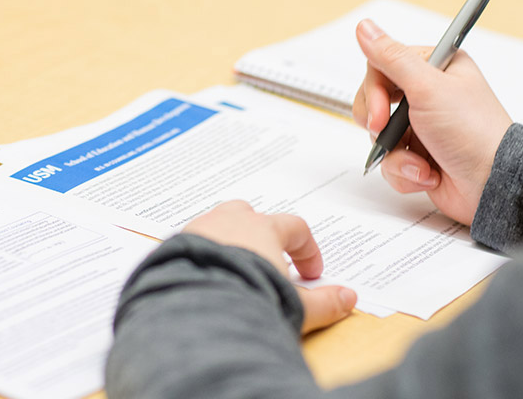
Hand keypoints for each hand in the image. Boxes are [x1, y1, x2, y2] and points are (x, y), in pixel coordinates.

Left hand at [182, 201, 356, 333]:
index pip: (295, 228)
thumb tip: (349, 300)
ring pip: (216, 225)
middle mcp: (230, 222)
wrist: (196, 307)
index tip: (311, 274)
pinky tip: (206, 281)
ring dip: (228, 242)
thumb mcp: (294, 306)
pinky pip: (191, 246)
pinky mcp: (173, 248)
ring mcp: (198, 231)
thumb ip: (324, 303)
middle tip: (269, 260)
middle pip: (251, 215)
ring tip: (234, 270)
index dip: (308, 249)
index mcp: (263, 229)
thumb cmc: (248, 299)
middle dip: (262, 235)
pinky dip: (202, 258)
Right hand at [352, 19, 512, 224]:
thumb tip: (365, 30)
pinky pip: (392, 163)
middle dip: (379, 125)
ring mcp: (423, 128)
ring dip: (397, 155)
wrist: (492, 183)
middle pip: (375, 102)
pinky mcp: (420, 156)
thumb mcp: (428, 87)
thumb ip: (391, 58)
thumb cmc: (473, 133)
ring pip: (381, 138)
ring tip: (421, 162)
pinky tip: (428, 174)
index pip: (383, 66)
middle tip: (387, 131)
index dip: (374, 90)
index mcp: (436, 69)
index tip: (380, 110)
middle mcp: (429, 96)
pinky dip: (406, 172)